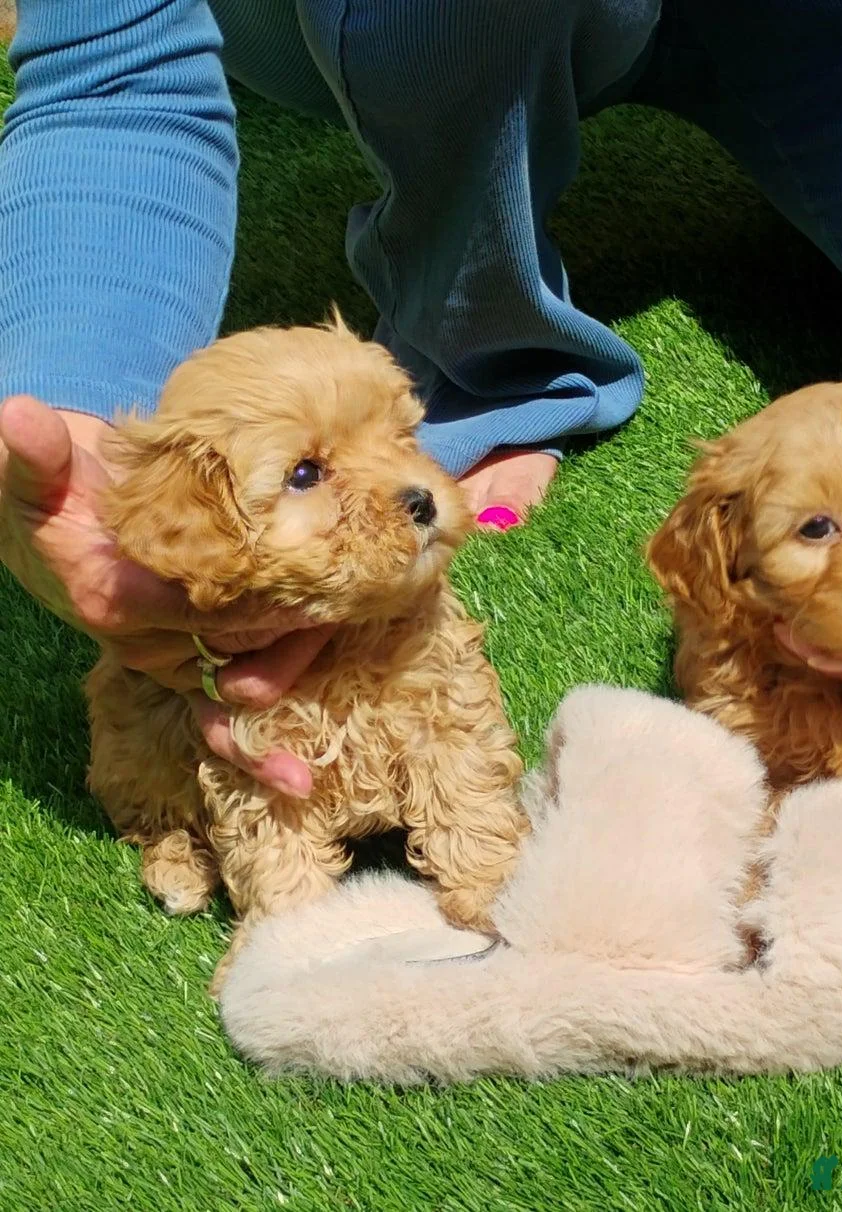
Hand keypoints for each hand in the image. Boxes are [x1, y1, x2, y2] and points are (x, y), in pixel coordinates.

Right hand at [0, 394, 333, 796]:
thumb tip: (16, 418)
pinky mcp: (186, 663)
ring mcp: (167, 658)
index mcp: (115, 598)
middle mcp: (142, 640)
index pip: (207, 606)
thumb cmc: (53, 488)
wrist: (49, 517)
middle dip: (297, 630)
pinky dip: (254, 752)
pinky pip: (218, 719)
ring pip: (242, 682)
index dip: (267, 598)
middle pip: (239, 646)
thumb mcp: (38, 466)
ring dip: (297, 668)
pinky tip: (297, 781)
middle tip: (353, 593)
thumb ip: (34, 457)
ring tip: (349, 630)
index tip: (321, 583)